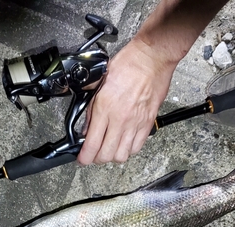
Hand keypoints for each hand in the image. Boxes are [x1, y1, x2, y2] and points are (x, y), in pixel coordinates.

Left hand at [77, 38, 175, 164]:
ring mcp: (135, 123)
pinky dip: (129, 150)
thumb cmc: (128, 64)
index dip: (85, 157)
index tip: (82, 159)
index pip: (92, 144)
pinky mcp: (147, 123)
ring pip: (122, 155)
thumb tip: (87, 129)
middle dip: (97, 159)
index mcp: (104, 108)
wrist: (152, 58)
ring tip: (110, 149)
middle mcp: (120, 119)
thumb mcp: (100, 83)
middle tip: (94, 154)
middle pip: (106, 155)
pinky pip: (137, 147)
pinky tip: (124, 143)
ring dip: (113, 156)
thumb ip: (92, 109)